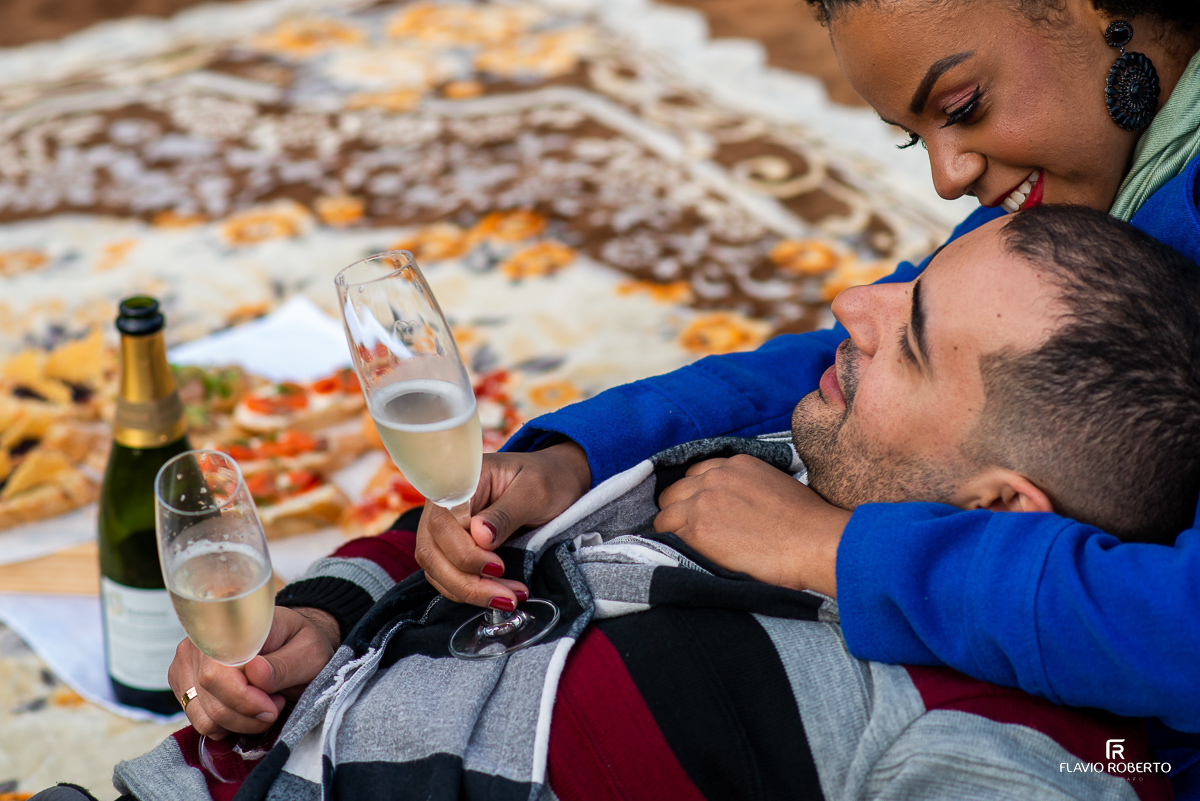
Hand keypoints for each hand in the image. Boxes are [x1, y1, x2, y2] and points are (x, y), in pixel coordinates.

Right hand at [167, 606, 339, 737]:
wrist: (290, 642)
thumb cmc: (299, 643)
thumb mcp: (309, 652)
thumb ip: (284, 665)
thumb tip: (255, 671)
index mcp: (229, 628)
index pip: (216, 674)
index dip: (244, 700)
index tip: (273, 705)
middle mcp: (199, 643)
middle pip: (210, 701)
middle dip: (248, 715)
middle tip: (275, 704)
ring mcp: (187, 665)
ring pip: (205, 718)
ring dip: (240, 722)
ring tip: (264, 702)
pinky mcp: (184, 686)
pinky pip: (201, 722)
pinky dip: (227, 725)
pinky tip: (247, 709)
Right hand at [416, 442, 591, 607]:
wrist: (556, 482)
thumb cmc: (546, 480)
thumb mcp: (534, 491)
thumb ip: (506, 513)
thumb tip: (480, 537)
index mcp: (460, 483)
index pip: (442, 523)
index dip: (464, 552)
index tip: (498, 567)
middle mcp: (444, 506)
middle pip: (432, 551)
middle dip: (467, 581)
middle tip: (506, 595)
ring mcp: (446, 528)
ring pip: (437, 569)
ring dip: (469, 592)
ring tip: (508, 599)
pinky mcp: (453, 548)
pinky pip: (447, 576)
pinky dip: (470, 592)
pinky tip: (498, 596)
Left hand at [654, 455, 848, 595]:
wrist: (816, 542)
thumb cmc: (808, 525)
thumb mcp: (775, 487)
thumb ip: (748, 490)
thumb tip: (737, 509)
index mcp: (737, 464)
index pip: (697, 475)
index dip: (695, 496)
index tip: (699, 513)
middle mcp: (716, 476)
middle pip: (676, 491)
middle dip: (679, 511)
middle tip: (691, 534)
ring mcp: (704, 500)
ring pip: (666, 515)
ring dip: (674, 530)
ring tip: (687, 550)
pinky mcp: (699, 528)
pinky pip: (669, 536)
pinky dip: (674, 547)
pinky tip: (687, 559)